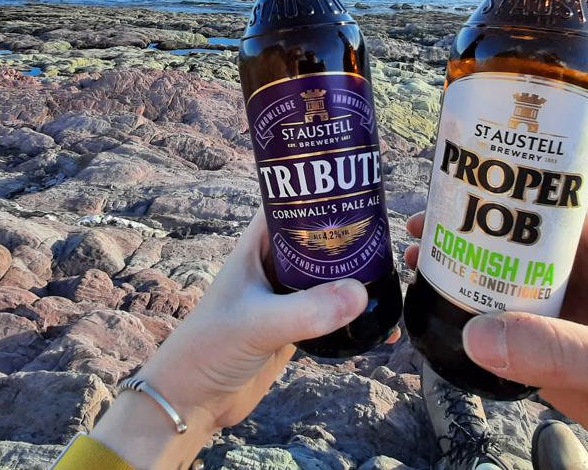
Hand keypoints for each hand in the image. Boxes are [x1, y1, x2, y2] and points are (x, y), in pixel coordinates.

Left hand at [91, 211, 370, 469]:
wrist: (193, 402)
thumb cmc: (209, 349)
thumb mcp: (257, 323)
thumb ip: (305, 311)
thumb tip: (359, 294)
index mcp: (258, 245)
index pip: (291, 201)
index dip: (321, 188)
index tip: (359, 185)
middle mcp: (275, 264)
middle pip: (319, 236)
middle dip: (352, 234)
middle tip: (392, 234)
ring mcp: (286, 296)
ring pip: (329, 274)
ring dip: (358, 275)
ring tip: (395, 274)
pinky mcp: (296, 327)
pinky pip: (333, 312)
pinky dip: (356, 314)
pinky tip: (382, 322)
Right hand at [405, 208, 587, 469]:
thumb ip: (567, 350)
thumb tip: (478, 335)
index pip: (551, 209)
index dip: (505, 192)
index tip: (454, 186)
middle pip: (516, 252)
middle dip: (468, 239)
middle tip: (418, 236)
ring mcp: (576, 335)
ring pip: (508, 302)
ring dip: (465, 288)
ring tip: (418, 277)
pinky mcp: (569, 379)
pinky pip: (514, 354)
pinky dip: (478, 344)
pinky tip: (446, 337)